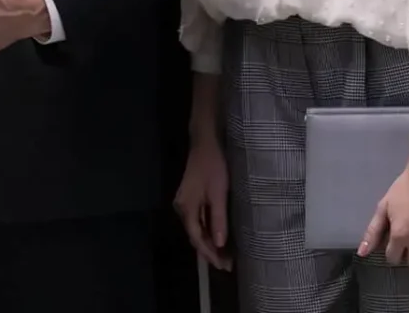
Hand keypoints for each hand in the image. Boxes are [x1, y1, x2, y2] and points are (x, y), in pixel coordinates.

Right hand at [173, 133, 231, 269]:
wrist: (205, 142)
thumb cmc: (214, 166)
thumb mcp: (219, 193)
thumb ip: (218, 219)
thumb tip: (220, 244)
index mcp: (186, 208)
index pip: (196, 238)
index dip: (209, 254)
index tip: (223, 266)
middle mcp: (182, 207)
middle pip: (195, 235)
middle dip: (210, 251)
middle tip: (227, 265)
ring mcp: (186, 202)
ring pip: (197, 229)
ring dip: (210, 242)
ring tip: (225, 255)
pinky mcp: (192, 197)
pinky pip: (199, 220)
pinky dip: (208, 231)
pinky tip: (218, 236)